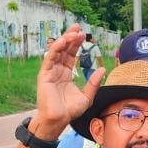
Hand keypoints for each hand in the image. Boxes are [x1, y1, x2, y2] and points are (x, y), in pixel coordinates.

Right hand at [33, 24, 104, 138]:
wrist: (59, 120)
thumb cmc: (70, 111)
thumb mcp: (87, 96)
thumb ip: (94, 83)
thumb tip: (103, 69)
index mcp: (65, 73)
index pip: (70, 54)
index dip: (76, 44)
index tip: (83, 34)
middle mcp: (57, 70)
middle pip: (64, 49)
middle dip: (70, 37)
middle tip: (78, 27)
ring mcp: (50, 71)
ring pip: (56, 51)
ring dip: (64, 40)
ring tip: (74, 33)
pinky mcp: (44, 74)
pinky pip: (49, 58)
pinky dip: (56, 48)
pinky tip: (63, 41)